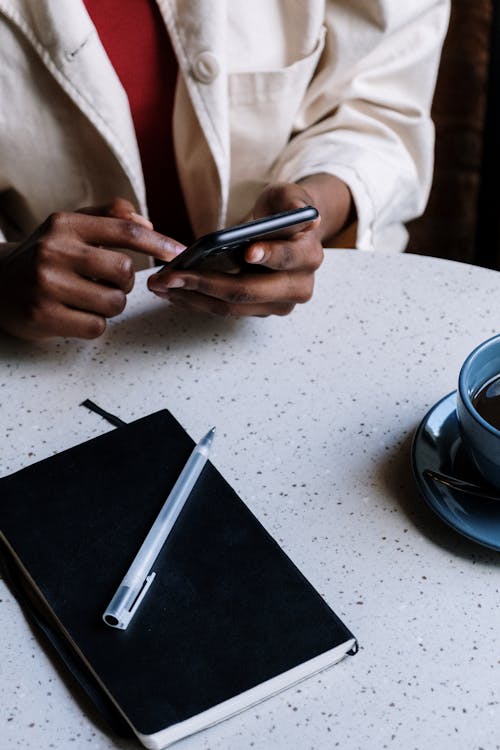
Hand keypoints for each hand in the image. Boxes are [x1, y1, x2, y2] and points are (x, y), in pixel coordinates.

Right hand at [0, 198, 182, 339]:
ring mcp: (46, 284)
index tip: (179, 254)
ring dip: (110, 306)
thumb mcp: (68, 227)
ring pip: (113, 302)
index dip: (158, 243)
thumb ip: (109, 218)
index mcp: (65, 224)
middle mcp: (54, 250)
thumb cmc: (43, 256)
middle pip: (124, 271)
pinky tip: (75, 315)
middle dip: (125, 283)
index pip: (124, 230)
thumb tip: (148, 224)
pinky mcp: (42, 316)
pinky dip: (94, 325)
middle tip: (107, 283)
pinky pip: (96, 327)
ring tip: (87, 300)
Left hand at [147, 183, 323, 316]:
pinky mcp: (257, 311)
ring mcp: (277, 304)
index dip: (268, 256)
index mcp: (308, 256)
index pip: (287, 259)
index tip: (246, 252)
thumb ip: (294, 203)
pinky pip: (223, 310)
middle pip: (249, 291)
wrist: (285, 232)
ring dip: (191, 297)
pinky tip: (170, 290)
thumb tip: (304, 215)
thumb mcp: (289, 196)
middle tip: (171, 276)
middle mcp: (298, 287)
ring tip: (160, 284)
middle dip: (205, 284)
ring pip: (231, 307)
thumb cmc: (282, 210)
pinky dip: (195, 300)